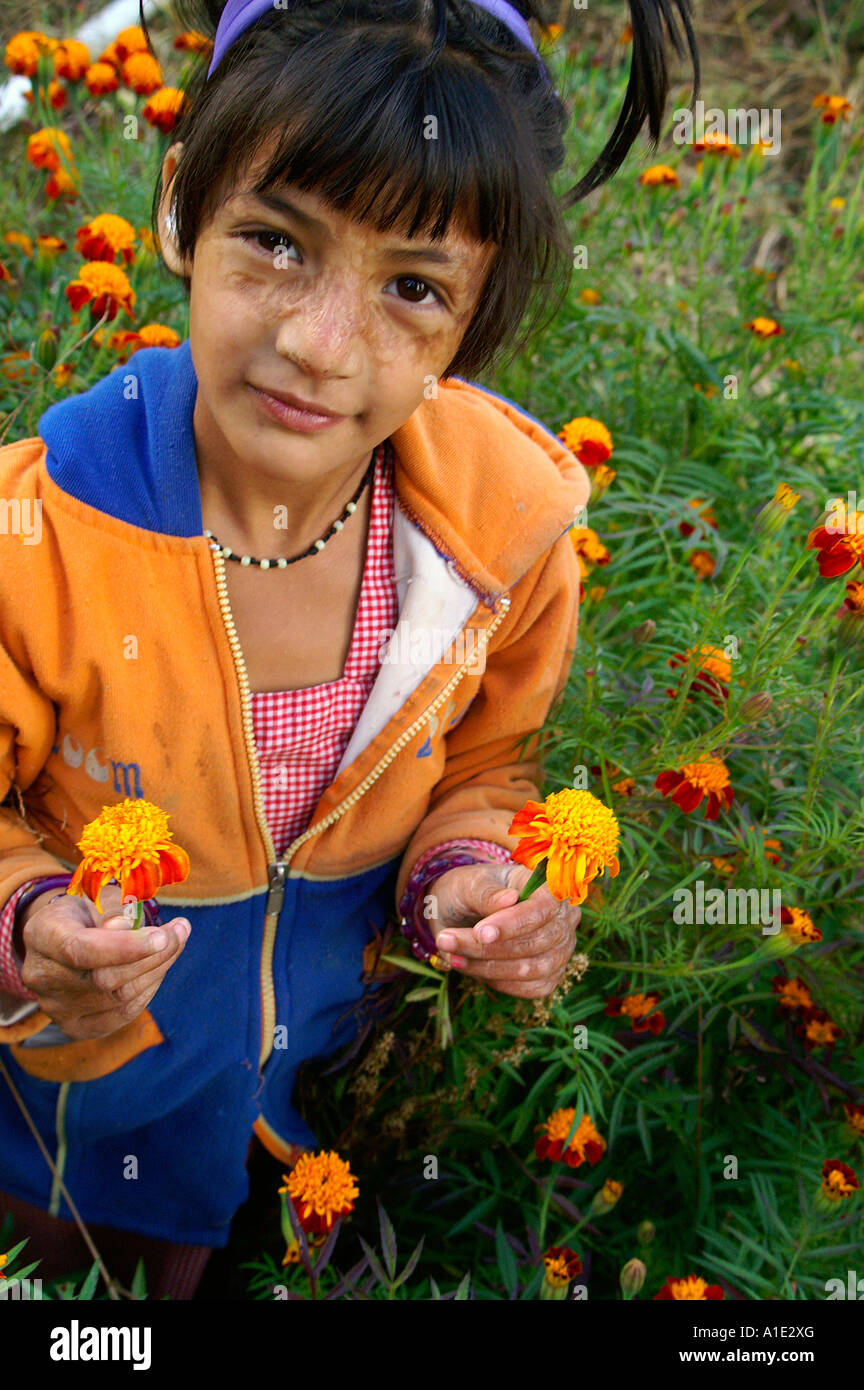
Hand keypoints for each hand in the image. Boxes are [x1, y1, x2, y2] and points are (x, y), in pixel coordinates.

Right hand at [18, 882, 189, 1039]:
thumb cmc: (86, 912)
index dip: (124, 947)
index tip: (162, 936)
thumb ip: (113, 908)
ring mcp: (56, 1007)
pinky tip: (157, 967)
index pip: (79, 949)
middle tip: (180, 930)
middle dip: (153, 956)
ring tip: (174, 942)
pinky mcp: (75, 1026)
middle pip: (104, 978)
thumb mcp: (98, 896)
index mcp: (42, 934)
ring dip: (158, 969)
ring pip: (119, 998)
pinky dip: (148, 989)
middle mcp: (42, 975)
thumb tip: (127, 926)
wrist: (64, 939)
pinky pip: (122, 1014)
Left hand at [426, 860, 580, 998]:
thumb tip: (509, 900)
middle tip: (447, 941)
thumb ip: (487, 891)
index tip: (480, 933)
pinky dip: (498, 981)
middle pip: (537, 942)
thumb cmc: (468, 891)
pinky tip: (473, 968)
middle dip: (488, 948)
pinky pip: (531, 988)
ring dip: (488, 967)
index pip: (544, 908)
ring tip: (453, 957)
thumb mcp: (469, 883)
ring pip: (532, 969)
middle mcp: (563, 918)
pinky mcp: (550, 975)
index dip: (514, 923)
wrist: (460, 913)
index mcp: (548, 887)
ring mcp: (560, 949)